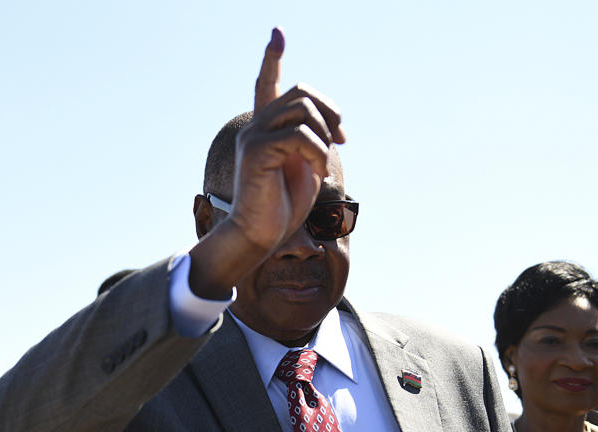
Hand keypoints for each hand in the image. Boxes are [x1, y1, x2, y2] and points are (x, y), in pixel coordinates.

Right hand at [188, 27, 345, 298]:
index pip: (267, 83)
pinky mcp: (256, 150)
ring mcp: (254, 135)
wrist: (262, 234)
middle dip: (331, 111)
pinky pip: (301, 136)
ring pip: (303, 109)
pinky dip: (318, 153)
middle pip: (302, 92)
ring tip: (325, 162)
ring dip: (326, 135)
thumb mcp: (305, 165)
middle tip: (343, 139)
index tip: (277, 33)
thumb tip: (330, 123)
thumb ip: (312, 139)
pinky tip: (317, 171)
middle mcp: (256, 125)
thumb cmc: (283, 205)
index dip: (273, 58)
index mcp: (267, 127)